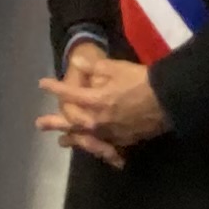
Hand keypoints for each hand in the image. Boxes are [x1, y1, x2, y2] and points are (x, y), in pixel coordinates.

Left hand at [35, 41, 164, 164]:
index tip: (42, 84)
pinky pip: (105, 147)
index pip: (69, 94)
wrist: (168, 100)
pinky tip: (92, 148)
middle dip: (55, 122)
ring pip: (86, 138)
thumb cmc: (141, 81)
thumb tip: (75, 60)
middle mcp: (99, 121)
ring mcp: (111, 133)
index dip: (55, 88)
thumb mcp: (117, 67)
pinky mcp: (124, 141)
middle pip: (72, 123)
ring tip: (61, 141)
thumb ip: (94, 66)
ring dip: (72, 138)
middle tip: (39, 125)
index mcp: (95, 101)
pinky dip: (95, 147)